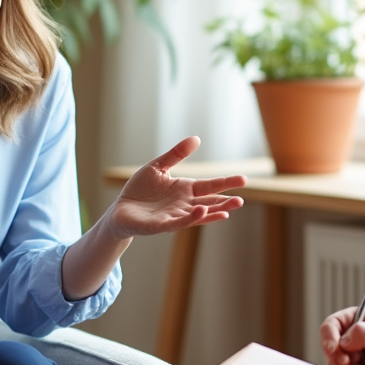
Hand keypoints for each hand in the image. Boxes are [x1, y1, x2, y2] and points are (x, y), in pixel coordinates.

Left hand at [104, 136, 246, 239]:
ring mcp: (175, 216)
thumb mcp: (158, 167)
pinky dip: (191, 217)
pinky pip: (179, 221)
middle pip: (209, 202)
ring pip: (199, 215)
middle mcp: (184, 204)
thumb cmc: (140, 189)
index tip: (243, 179)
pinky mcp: (162, 225)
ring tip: (230, 209)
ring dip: (214, 212)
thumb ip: (176, 154)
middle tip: (241, 199)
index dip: (226, 183)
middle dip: (225, 202)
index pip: (210, 186)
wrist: (120, 209)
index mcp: (185, 189)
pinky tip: (202, 211)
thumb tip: (196, 138)